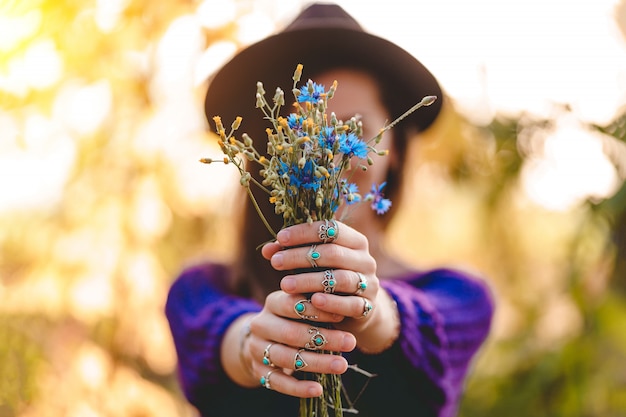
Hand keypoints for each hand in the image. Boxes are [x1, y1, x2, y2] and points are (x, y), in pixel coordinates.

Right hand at [243, 298, 355, 397]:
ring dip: (316, 363)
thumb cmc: (293, 319)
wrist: (263, 340)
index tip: (342, 315)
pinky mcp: (259, 371)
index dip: (317, 310)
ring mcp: (257, 349)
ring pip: (286, 358)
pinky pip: (277, 382)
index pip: (292, 304)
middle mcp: (261, 325)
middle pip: (290, 333)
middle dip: (323, 338)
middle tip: (350, 343)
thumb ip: (317, 306)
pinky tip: (317, 389)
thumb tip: (344, 309)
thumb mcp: (301, 307)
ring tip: (341, 365)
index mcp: (272, 303)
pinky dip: (298, 388)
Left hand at [261, 220, 380, 333]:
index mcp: (355, 241)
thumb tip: (266, 250)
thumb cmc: (328, 278)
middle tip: (275, 262)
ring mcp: (369, 283)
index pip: (332, 228)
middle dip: (301, 257)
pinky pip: (352, 304)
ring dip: (310, 281)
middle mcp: (365, 259)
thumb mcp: (311, 264)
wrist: (353, 311)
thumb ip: (292, 254)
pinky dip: (333, 303)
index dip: (305, 232)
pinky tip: (313, 301)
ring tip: (285, 285)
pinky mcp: (368, 306)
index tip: (280, 238)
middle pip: (333, 253)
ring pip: (341, 278)